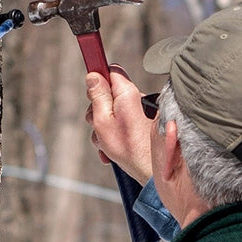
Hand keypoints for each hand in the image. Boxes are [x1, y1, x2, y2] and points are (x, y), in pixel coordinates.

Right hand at [85, 66, 152, 184]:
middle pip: (109, 93)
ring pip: (112, 111)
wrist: (150, 170)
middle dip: (97, 110)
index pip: (111, 71)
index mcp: (127, 93)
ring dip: (103, 127)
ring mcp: (139, 112)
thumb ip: (97, 96)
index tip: (91, 93)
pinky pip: (121, 123)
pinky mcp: (140, 124)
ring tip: (105, 144)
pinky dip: (113, 135)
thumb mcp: (103, 121)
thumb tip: (93, 76)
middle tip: (97, 126)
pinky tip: (111, 151)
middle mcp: (136, 98)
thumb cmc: (127, 148)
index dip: (98, 79)